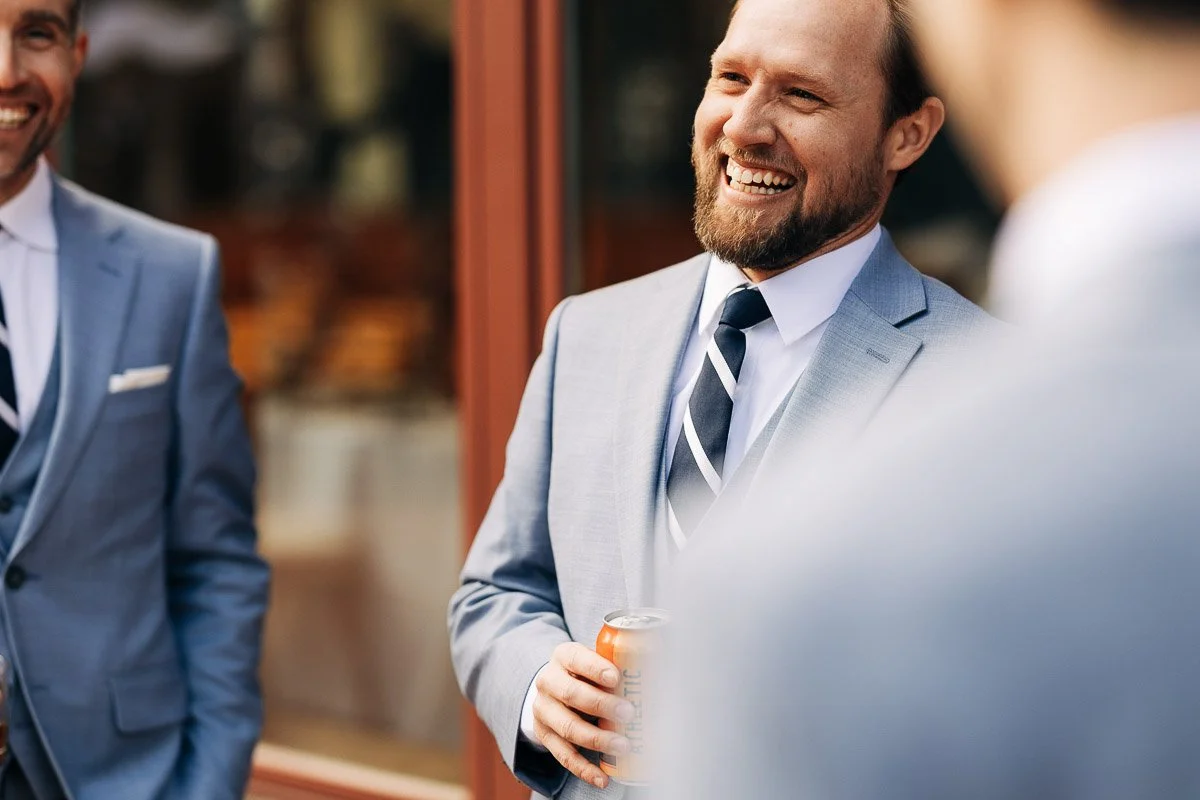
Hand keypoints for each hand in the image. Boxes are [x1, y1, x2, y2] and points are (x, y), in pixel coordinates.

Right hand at [532, 642, 634, 788]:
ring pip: (568, 727)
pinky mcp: (544, 734)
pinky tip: (602, 778)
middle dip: (602, 705)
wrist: (554, 689)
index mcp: (563, 657)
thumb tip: (657, 675)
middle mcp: (548, 681)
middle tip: (629, 713)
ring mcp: (543, 710)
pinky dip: (584, 769)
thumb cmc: (585, 673)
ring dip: (598, 739)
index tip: (616, 678)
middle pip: (572, 694)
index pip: (576, 659)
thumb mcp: (596, 661)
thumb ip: (618, 665)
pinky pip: (563, 755)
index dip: (595, 668)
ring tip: (623, 746)